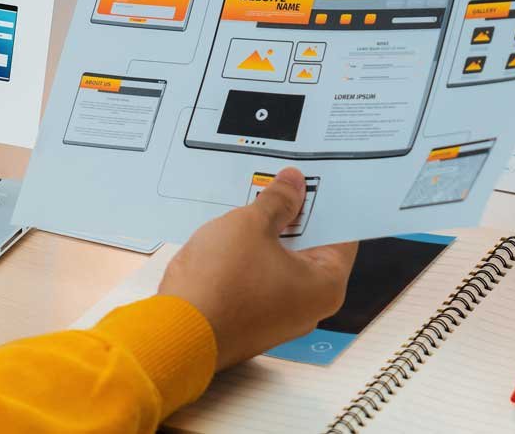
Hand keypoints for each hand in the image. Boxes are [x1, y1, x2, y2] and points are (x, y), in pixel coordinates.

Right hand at [158, 167, 356, 368]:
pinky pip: (259, 282)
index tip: (312, 180)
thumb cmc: (220, 284)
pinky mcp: (250, 323)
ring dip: (268, 238)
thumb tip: (293, 184)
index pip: (341, 234)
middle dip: (293, 218)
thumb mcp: (251, 225)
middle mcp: (309, 308)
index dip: (325, 203)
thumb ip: (278, 201)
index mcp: (325, 286)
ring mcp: (278, 319)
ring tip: (252, 206)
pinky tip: (232, 238)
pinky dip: (250, 260)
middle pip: (310, 250)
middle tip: (279, 185)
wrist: (174, 334)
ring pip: (281, 266)